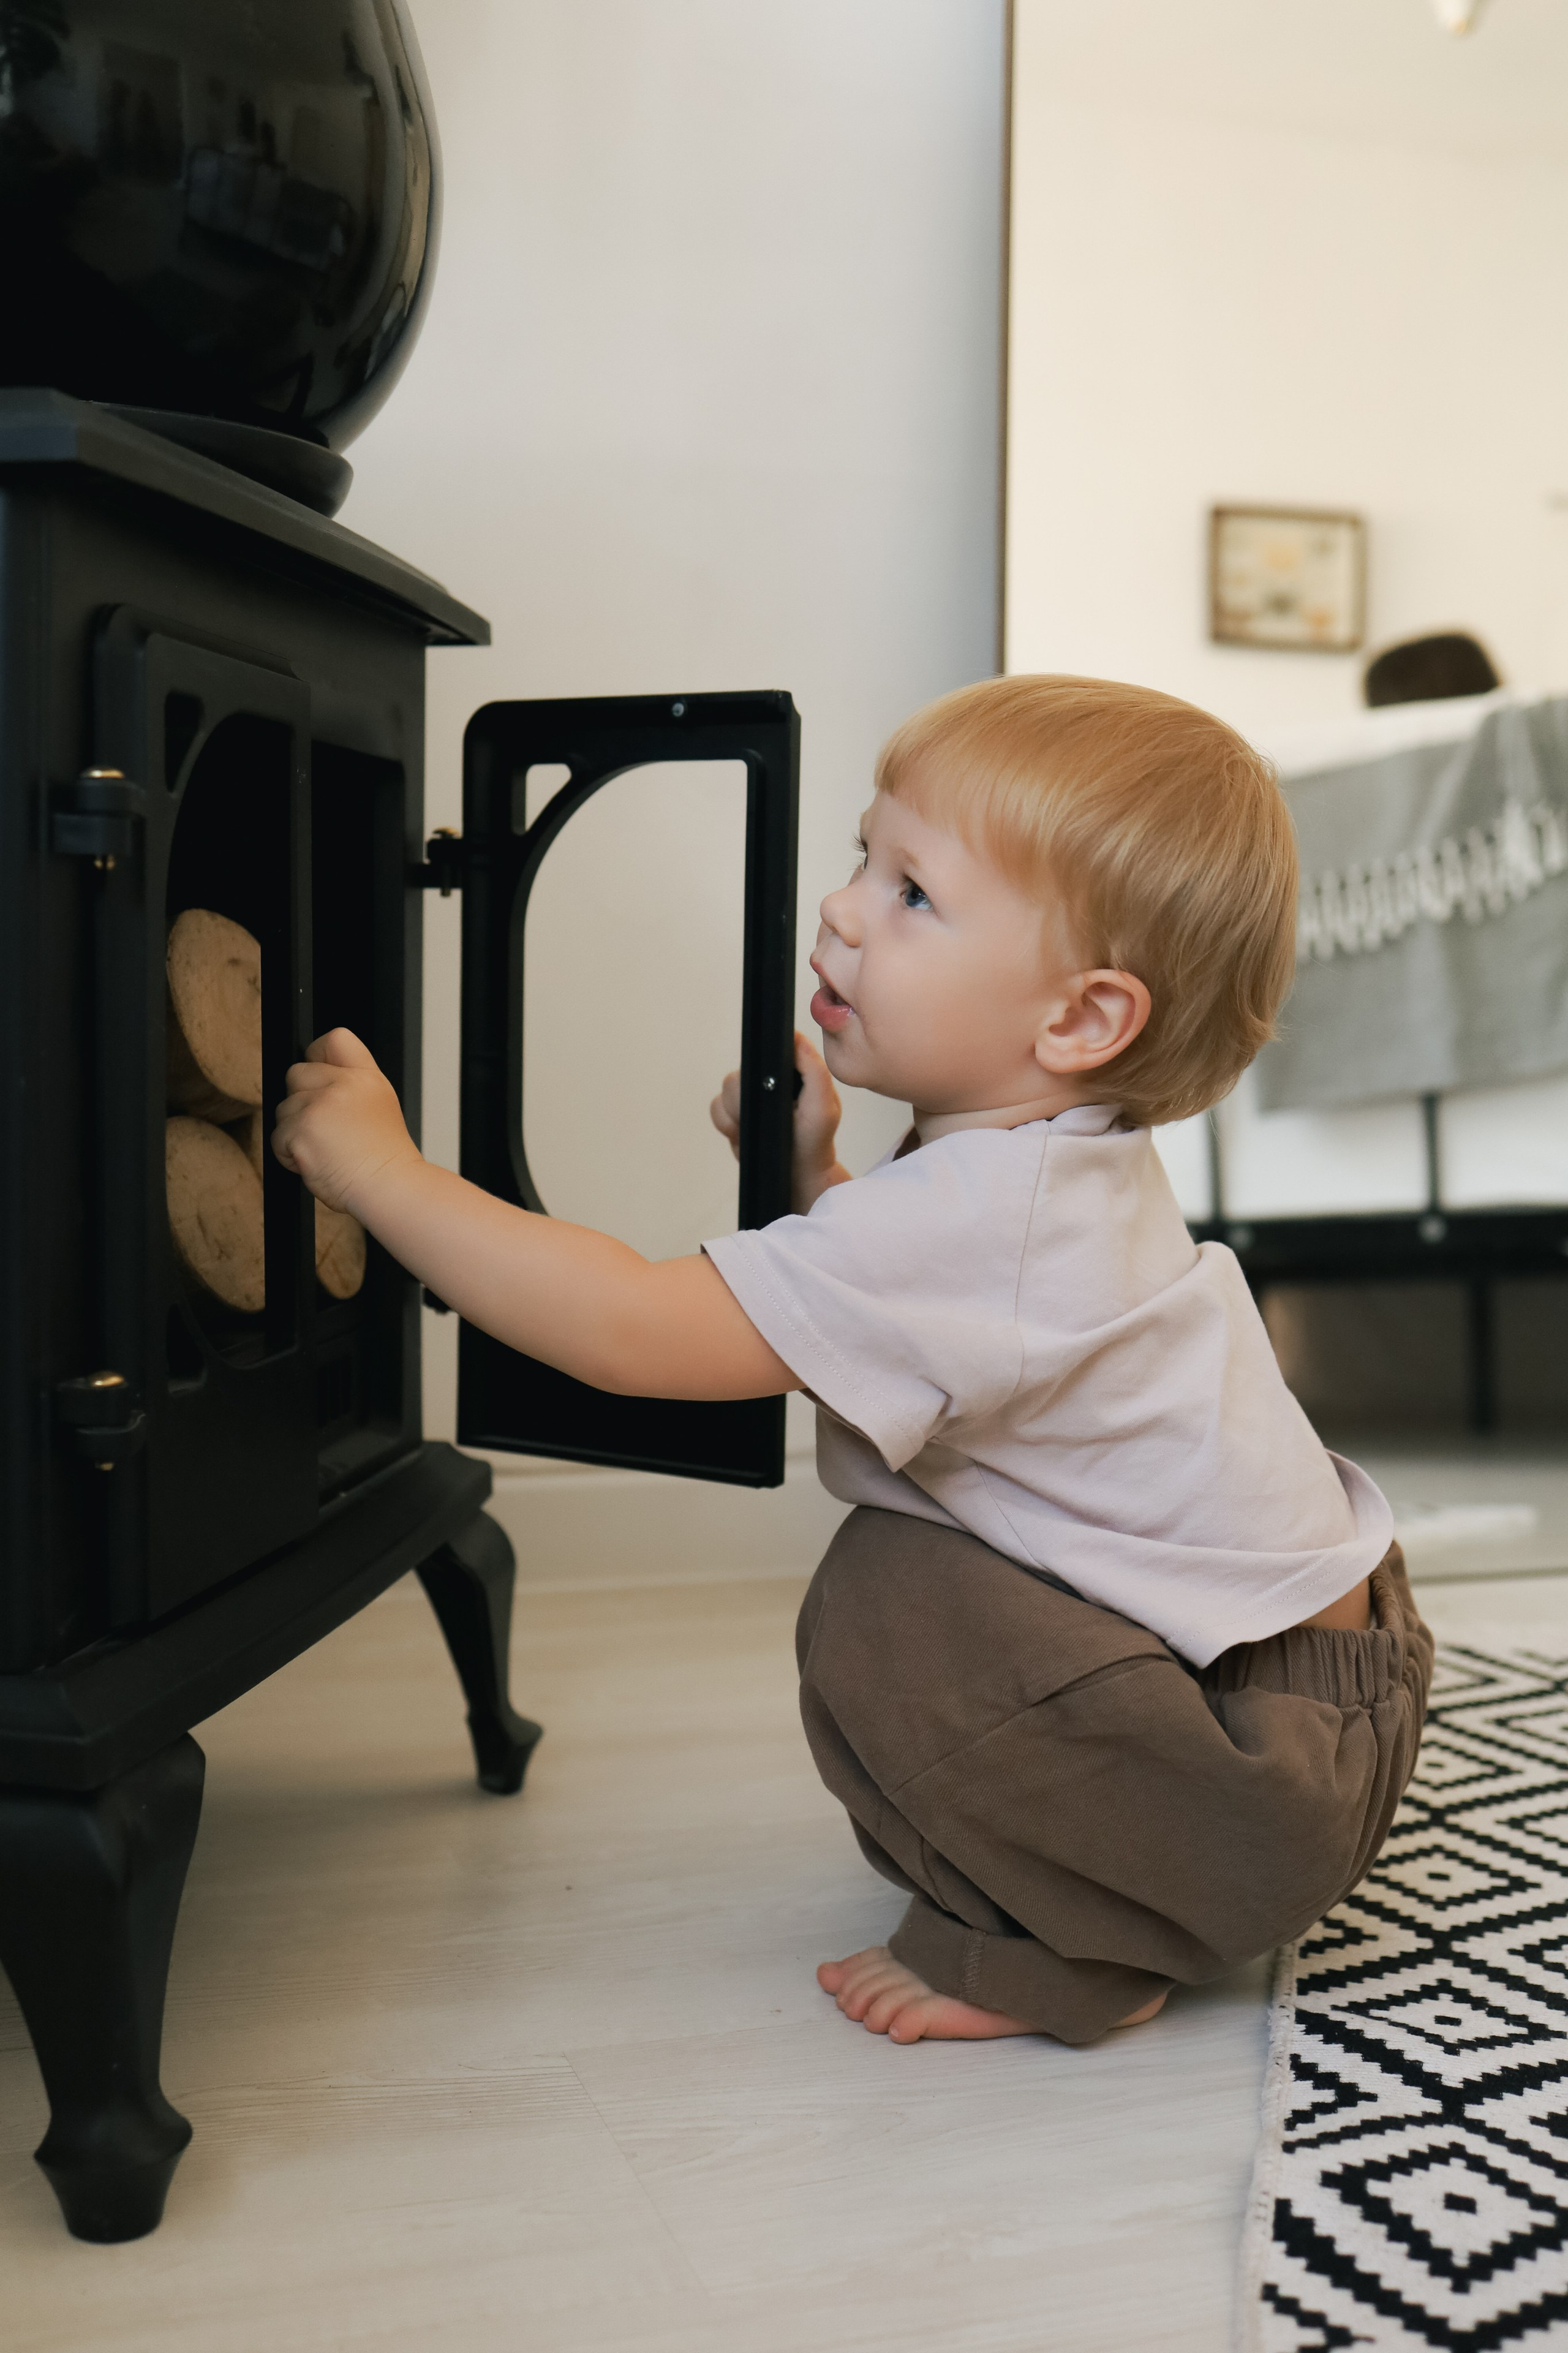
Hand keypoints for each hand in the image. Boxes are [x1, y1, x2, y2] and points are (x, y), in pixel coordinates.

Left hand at [272, 1028, 421, 1216]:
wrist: (390, 1187)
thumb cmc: (384, 1159)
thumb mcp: (380, 1106)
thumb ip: (350, 1087)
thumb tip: (317, 1083)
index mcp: (366, 1077)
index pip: (335, 1039)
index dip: (318, 1055)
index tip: (319, 1079)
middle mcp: (343, 1084)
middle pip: (297, 1073)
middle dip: (301, 1101)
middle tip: (324, 1128)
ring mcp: (320, 1104)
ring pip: (283, 1109)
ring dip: (294, 1132)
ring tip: (324, 1150)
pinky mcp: (301, 1128)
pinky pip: (278, 1136)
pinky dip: (289, 1154)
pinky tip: (315, 1162)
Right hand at [709, 1029, 847, 1212]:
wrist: (796, 1176)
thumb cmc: (814, 1141)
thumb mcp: (823, 1106)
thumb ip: (814, 1071)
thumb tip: (795, 1037)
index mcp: (794, 1072)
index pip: (771, 1047)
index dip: (765, 1058)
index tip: (768, 1081)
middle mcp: (772, 1079)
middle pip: (745, 1067)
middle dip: (749, 1092)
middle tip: (764, 1112)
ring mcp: (753, 1096)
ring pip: (728, 1086)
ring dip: (737, 1109)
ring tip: (753, 1125)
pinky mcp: (736, 1114)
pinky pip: (716, 1107)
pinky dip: (725, 1121)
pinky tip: (741, 1133)